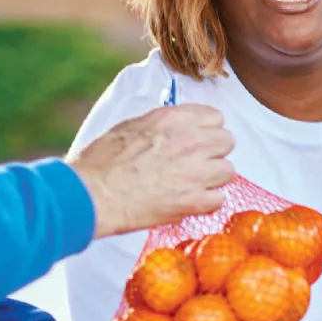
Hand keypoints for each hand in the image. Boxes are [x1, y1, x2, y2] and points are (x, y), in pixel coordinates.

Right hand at [70, 104, 237, 237]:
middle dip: (213, 152)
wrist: (93, 193)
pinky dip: (205, 203)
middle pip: (227, 142)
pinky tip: (188, 202)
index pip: (216, 117)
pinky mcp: (194, 200)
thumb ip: (163, 125)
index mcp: (176, 119)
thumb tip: (177, 128)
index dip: (206, 130)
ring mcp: (197, 171)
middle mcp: (192, 141)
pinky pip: (219, 199)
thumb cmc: (103, 161)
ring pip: (228, 170)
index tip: (197, 139)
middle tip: (194, 163)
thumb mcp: (132, 126)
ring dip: (212, 178)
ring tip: (190, 184)